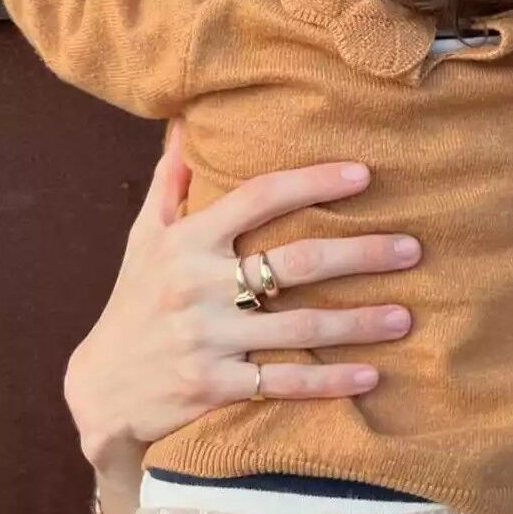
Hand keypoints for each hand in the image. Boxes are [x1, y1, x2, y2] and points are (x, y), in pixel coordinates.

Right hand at [64, 124, 419, 470]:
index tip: (363, 175)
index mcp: (187, 242)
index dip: (312, 183)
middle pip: (295, 263)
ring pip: (299, 326)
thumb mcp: (145, 238)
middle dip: (360, 254)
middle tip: (412, 249)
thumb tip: (189, 122)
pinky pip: (283, 382)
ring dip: (359, 322)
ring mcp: (207, 339)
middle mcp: (197, 287)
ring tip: (406, 315)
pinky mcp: (214, 388)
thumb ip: (172, 181)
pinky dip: (330, 380)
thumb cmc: (136, 302)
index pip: (259, 198)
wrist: (100, 390)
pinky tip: (372, 375)